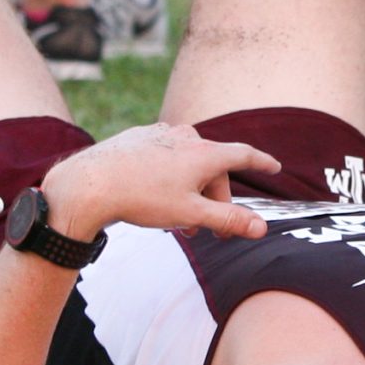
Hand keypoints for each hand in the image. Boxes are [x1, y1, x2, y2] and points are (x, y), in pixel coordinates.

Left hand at [40, 124, 281, 243]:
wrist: (90, 184)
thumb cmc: (143, 198)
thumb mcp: (191, 215)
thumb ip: (228, 220)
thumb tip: (261, 228)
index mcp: (204, 152)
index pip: (243, 155)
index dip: (261, 162)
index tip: (274, 167)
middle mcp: (185, 136)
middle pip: (213, 169)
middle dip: (214, 200)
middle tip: (208, 231)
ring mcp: (160, 133)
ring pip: (188, 164)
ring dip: (191, 192)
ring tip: (178, 221)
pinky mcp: (139, 137)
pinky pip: (165, 158)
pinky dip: (170, 178)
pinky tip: (154, 197)